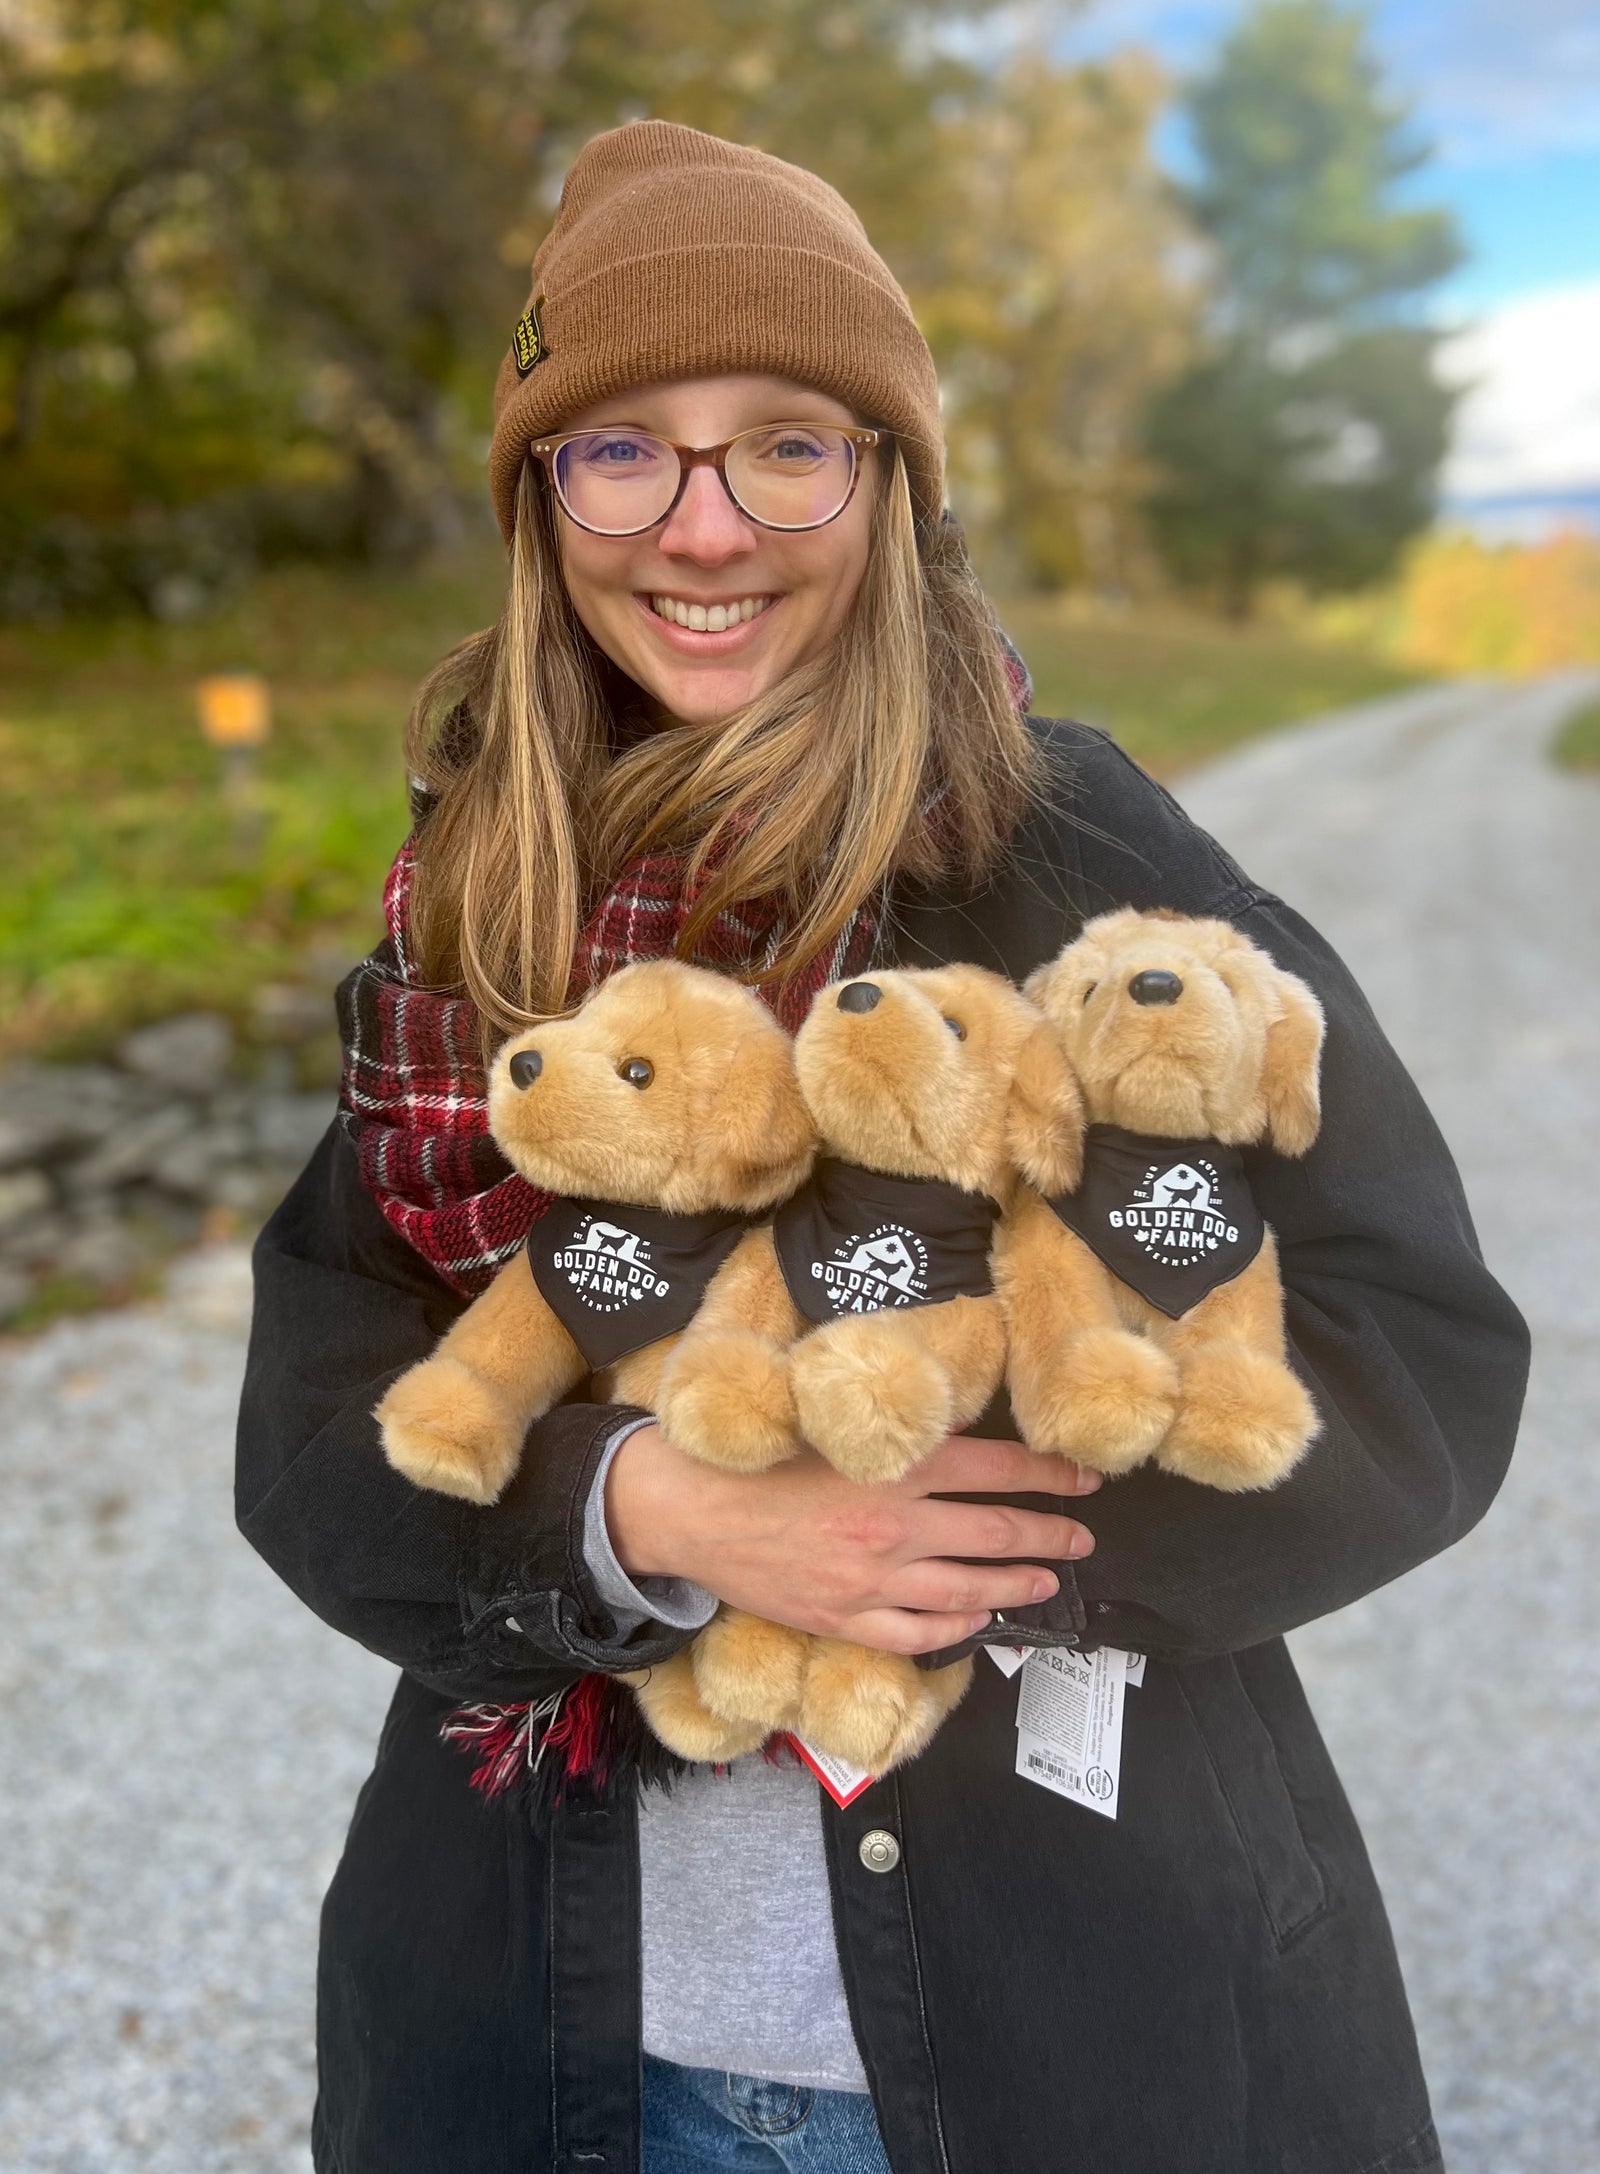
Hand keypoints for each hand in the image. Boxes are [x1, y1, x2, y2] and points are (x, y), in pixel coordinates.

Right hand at [606, 1425, 1100, 1655]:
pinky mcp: (845, 1618)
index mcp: (895, 1468)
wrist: (690, 1510)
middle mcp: (895, 1525)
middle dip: (1049, 1535)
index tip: (1084, 1480)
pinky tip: (978, 1621)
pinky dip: (956, 1629)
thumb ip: (896, 1432)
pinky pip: (917, 1633)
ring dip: (1016, 1586)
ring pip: (967, 1589)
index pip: (997, 1469)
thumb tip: (957, 1431)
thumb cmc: (756, 1457)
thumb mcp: (834, 1426)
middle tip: (1081, 1537)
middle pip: (995, 1533)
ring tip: (1049, 1583)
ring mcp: (872, 1579)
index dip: (1049, 1475)